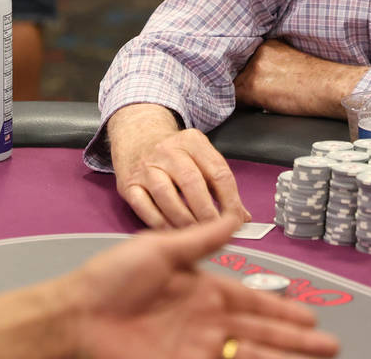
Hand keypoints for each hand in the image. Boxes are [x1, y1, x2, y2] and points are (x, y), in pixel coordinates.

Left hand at [73, 214, 340, 358]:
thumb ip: (201, 238)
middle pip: (260, 334)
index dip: (283, 310)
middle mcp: (206, 322)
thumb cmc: (113, 276)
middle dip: (294, 342)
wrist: (77, 314)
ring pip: (248, 355)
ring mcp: (195, 348)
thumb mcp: (161, 248)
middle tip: (330, 347)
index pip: (253, 302)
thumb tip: (236, 217)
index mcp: (204, 290)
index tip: (312, 318)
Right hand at [108, 104, 249, 228]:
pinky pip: (144, 208)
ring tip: (195, 235)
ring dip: (184, 221)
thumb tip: (241, 217)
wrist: (137, 136)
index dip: (230, 201)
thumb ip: (220, 184)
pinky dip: (160, 224)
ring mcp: (146, 167)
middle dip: (207, 213)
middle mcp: (168, 151)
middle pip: (192, 184)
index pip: (218, 172)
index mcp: (192, 142)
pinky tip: (172, 233)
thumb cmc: (174, 153)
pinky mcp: (128, 184)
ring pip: (167, 196)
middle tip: (215, 232)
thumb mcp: (200, 156)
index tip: (236, 221)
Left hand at [234, 39, 364, 119]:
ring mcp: (254, 67)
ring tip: (259, 103)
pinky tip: (256, 109)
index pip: (245, 60)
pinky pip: (234, 98)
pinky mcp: (252, 85)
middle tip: (256, 96)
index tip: (251, 84)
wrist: (333, 87)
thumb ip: (273, 65)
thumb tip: (260, 82)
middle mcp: (259, 51)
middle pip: (237, 71)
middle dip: (242, 84)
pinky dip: (241, 106)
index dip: (246, 74)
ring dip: (242, 96)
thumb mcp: (293, 64)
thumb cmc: (322, 81)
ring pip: (234, 84)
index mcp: (270, 44)